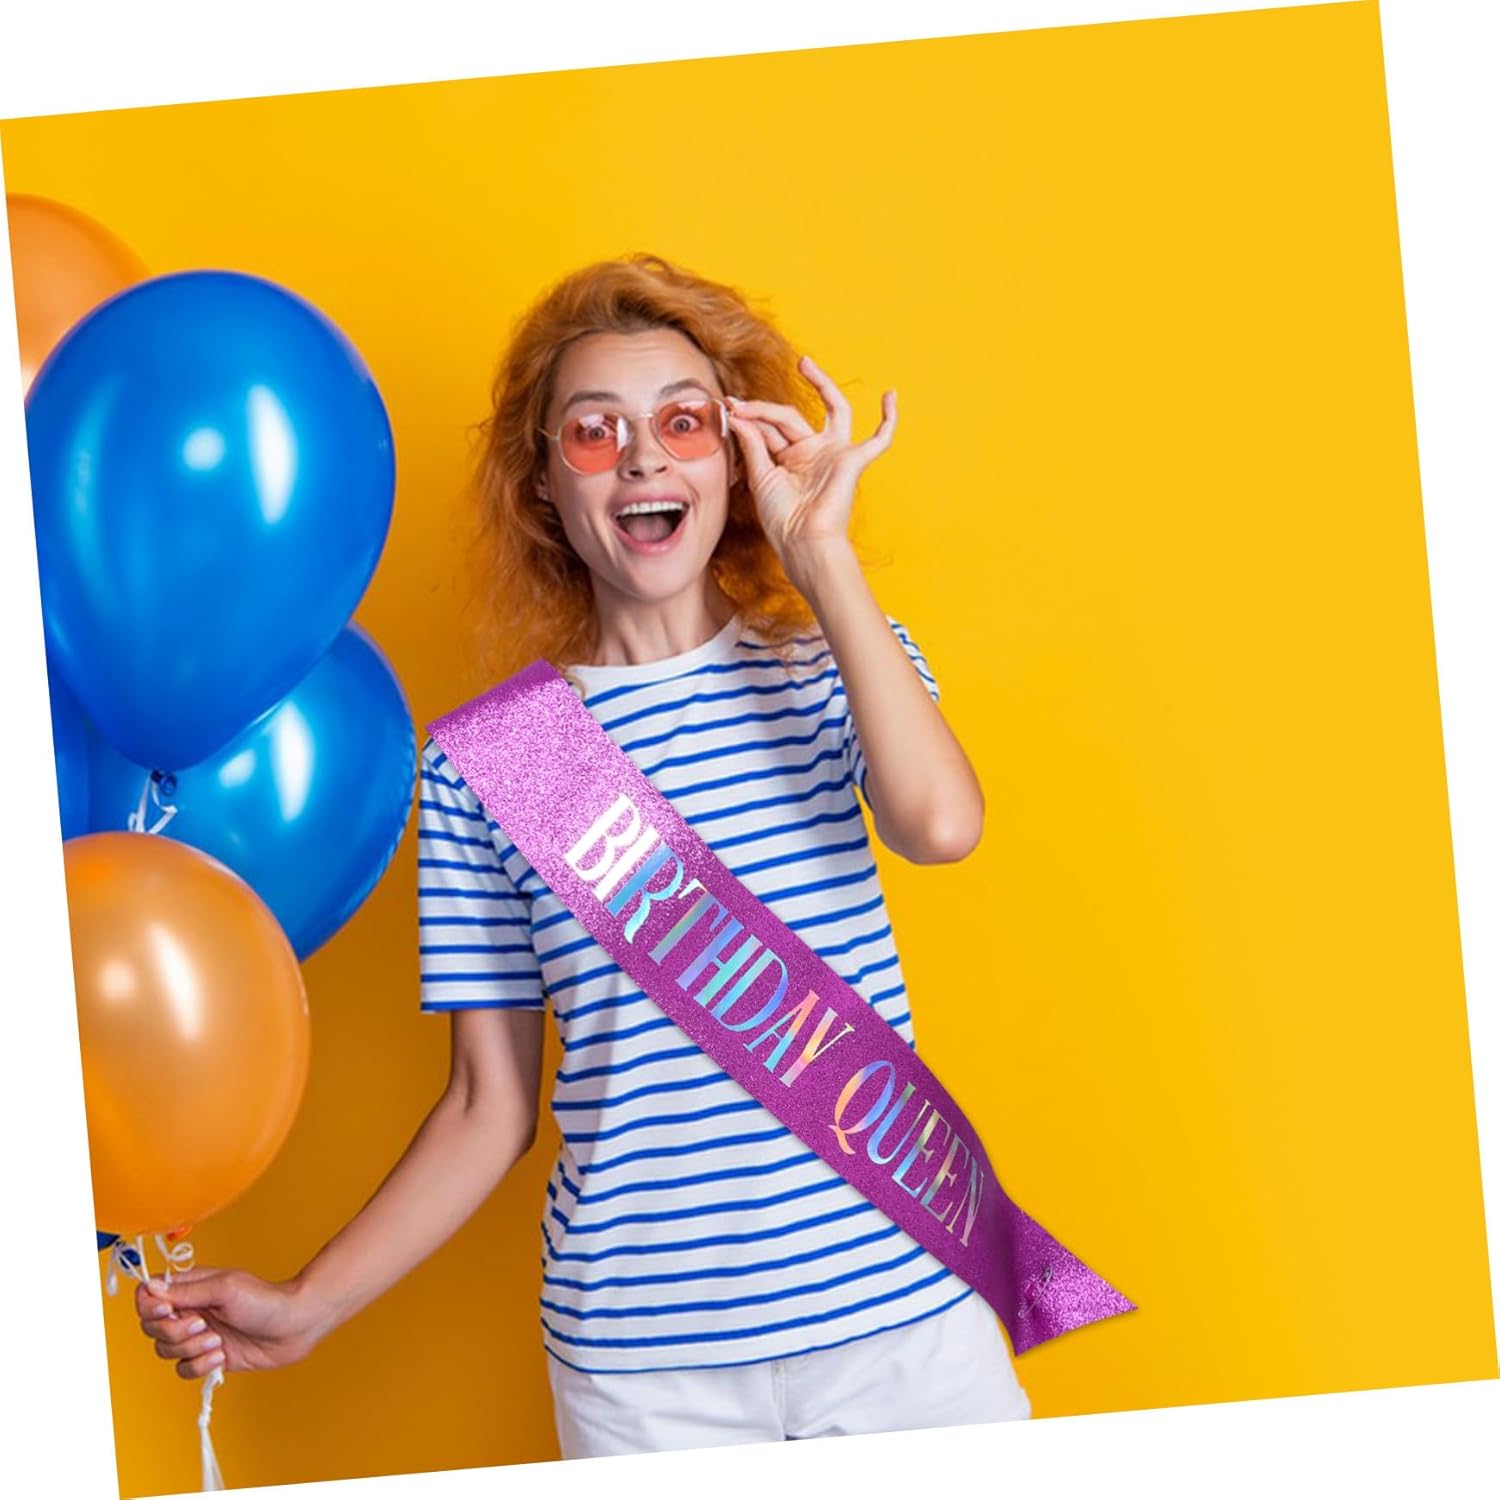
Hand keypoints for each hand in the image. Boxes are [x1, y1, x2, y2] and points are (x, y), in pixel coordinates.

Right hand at [135, 1266, 326, 1379]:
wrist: (295, 1326)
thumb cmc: (266, 1300)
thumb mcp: (225, 1288)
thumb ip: (186, 1291)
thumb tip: (151, 1287)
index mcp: (192, 1288)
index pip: (149, 1297)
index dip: (150, 1307)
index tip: (167, 1311)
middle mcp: (191, 1311)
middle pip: (152, 1328)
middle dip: (173, 1332)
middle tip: (201, 1325)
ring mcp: (199, 1336)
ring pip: (166, 1351)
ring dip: (190, 1349)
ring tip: (218, 1340)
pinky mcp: (208, 1357)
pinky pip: (184, 1370)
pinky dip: (200, 1365)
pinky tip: (222, 1355)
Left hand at [727, 355, 895, 581]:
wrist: (803, 542)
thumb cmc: (782, 519)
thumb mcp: (761, 477)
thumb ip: (753, 443)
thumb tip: (737, 413)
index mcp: (790, 458)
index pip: (770, 426)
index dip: (750, 416)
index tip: (728, 407)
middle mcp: (813, 452)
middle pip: (790, 417)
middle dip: (765, 408)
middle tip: (741, 401)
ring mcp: (835, 453)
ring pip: (832, 409)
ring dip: (822, 384)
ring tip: (804, 363)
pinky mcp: (854, 460)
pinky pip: (880, 439)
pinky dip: (889, 419)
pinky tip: (890, 395)